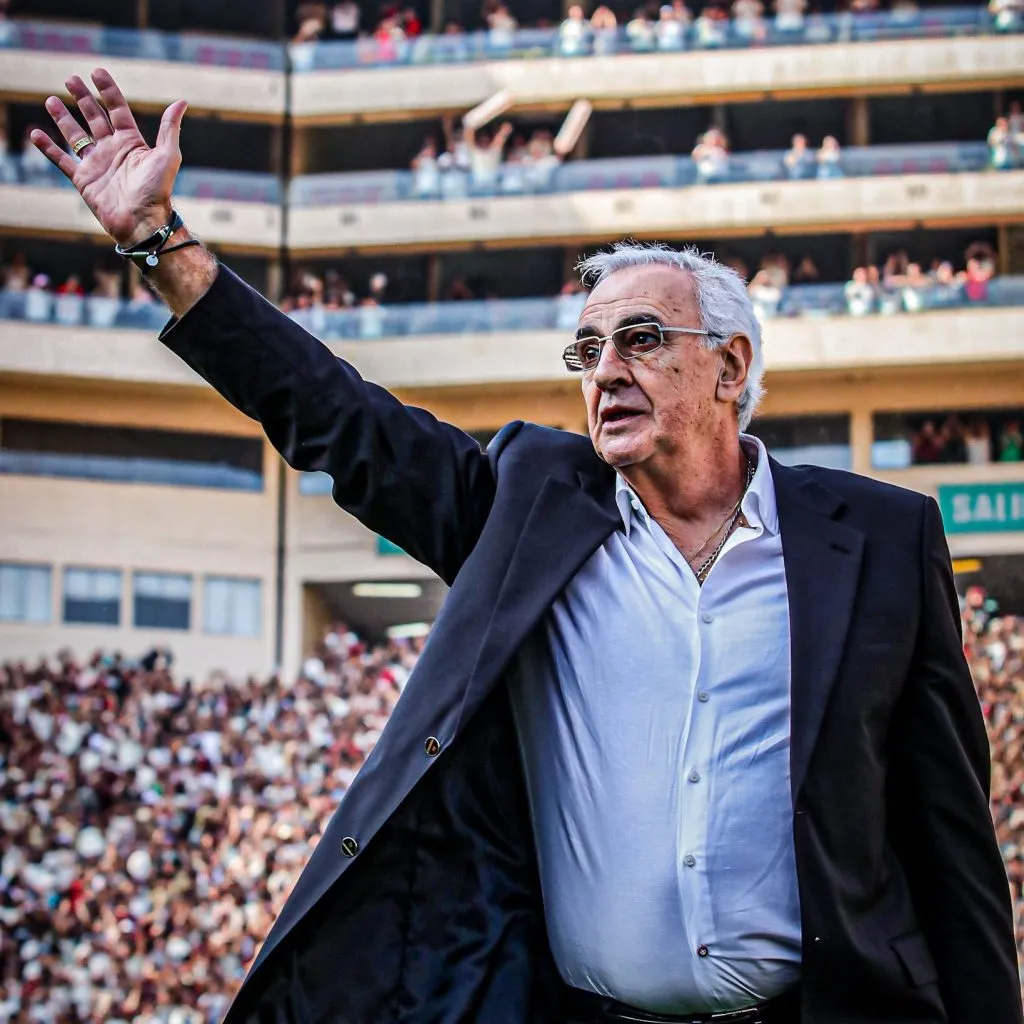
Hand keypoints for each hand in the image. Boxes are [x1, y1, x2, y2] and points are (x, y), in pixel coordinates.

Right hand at [31, 68, 186, 247]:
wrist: (142, 221)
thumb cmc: (157, 190)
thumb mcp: (167, 155)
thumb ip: (169, 128)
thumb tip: (182, 102)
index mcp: (131, 143)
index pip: (117, 110)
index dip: (108, 91)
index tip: (97, 72)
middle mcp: (112, 150)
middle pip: (94, 118)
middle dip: (83, 98)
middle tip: (70, 79)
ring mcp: (96, 164)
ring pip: (76, 135)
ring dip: (63, 118)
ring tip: (51, 100)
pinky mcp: (83, 179)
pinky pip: (62, 160)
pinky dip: (48, 148)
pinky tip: (36, 134)